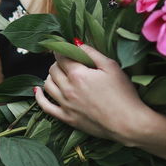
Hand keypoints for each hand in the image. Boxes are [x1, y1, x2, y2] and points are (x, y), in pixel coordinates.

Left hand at [35, 43, 152, 144]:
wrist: (127, 123)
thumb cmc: (123, 94)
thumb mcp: (111, 67)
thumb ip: (92, 53)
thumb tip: (76, 43)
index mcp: (78, 74)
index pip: (62, 56)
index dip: (61, 49)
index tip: (63, 46)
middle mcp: (68, 89)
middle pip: (53, 69)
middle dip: (58, 62)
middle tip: (67, 60)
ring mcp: (65, 105)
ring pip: (48, 85)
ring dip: (51, 75)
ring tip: (59, 72)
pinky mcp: (67, 118)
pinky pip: (45, 106)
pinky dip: (39, 97)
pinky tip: (38, 90)